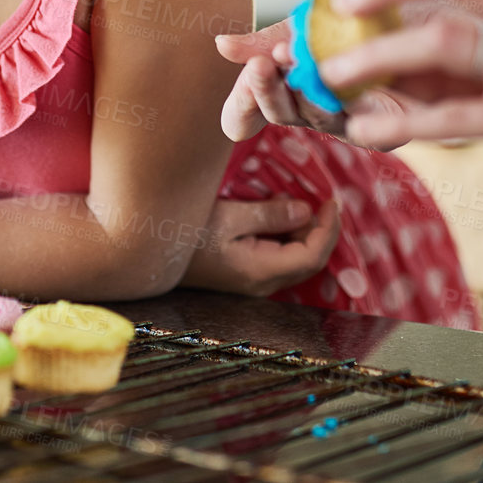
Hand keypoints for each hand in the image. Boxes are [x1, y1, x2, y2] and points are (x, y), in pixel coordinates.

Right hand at [181, 195, 340, 296]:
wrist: (150, 252)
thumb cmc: (186, 230)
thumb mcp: (228, 216)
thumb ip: (269, 215)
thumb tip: (306, 212)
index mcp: (260, 270)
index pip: (312, 256)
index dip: (329, 229)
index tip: (332, 201)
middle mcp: (261, 283)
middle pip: (308, 261)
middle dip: (321, 230)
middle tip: (320, 199)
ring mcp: (252, 282)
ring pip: (294, 260)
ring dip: (303, 232)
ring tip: (295, 202)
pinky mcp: (243, 275)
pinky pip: (278, 258)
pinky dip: (287, 236)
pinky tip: (276, 215)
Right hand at [215, 21, 409, 149]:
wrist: (407, 21)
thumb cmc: (347, 27)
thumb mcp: (298, 26)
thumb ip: (261, 40)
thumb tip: (220, 44)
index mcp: (280, 92)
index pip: (242, 116)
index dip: (240, 103)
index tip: (250, 67)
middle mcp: (306, 112)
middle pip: (276, 114)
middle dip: (265, 89)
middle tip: (261, 64)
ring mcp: (342, 123)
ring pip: (314, 117)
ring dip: (304, 89)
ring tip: (300, 59)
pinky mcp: (382, 131)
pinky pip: (361, 123)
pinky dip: (349, 97)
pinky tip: (344, 74)